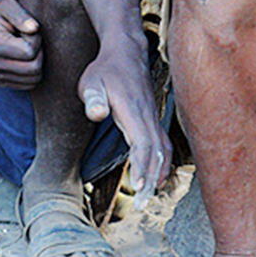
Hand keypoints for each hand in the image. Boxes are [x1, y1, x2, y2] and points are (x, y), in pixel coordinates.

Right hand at [0, 0, 42, 89]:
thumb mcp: (7, 6)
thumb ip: (21, 15)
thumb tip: (34, 29)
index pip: (30, 51)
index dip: (35, 39)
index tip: (27, 31)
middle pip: (34, 68)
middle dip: (39, 53)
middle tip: (30, 41)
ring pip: (35, 78)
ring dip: (36, 62)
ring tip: (27, 49)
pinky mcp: (4, 83)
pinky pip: (30, 84)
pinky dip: (33, 72)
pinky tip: (25, 59)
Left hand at [79, 42, 171, 206]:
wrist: (126, 52)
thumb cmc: (105, 69)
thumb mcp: (92, 80)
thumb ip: (93, 98)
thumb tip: (97, 113)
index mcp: (134, 110)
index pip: (143, 143)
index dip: (141, 167)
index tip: (138, 187)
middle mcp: (148, 116)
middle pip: (155, 153)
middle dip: (150, 180)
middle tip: (142, 205)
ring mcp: (153, 117)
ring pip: (162, 151)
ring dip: (157, 174)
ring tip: (149, 196)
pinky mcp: (153, 118)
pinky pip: (164, 145)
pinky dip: (163, 163)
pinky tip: (157, 177)